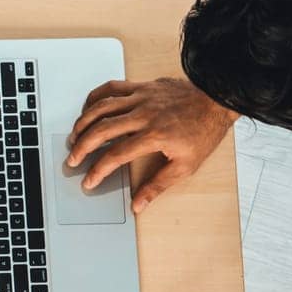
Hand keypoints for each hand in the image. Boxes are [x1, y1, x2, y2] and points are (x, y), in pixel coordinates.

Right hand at [66, 77, 237, 212]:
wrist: (219, 101)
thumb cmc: (204, 131)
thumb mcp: (185, 166)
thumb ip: (158, 185)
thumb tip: (138, 205)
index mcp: (155, 135)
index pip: (115, 155)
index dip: (97, 171)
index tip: (88, 181)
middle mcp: (144, 114)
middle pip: (101, 130)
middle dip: (81, 148)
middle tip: (72, 160)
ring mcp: (142, 98)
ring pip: (101, 108)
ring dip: (83, 123)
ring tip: (74, 136)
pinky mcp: (143, 86)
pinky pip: (112, 88)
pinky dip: (95, 98)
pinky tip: (88, 109)